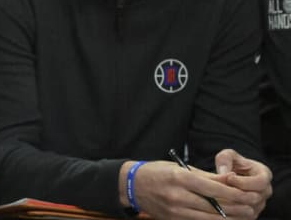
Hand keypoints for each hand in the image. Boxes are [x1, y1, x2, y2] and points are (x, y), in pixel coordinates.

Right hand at [123, 160, 261, 219]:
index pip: (212, 188)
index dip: (233, 192)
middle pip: (213, 205)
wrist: (132, 186)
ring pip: (209, 217)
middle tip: (251, 206)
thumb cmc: (157, 172)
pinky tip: (224, 218)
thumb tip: (229, 180)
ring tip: (243, 214)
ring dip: (229, 217)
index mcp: (179, 178)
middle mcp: (177, 196)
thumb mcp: (179, 168)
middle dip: (236, 207)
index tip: (246, 192)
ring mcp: (175, 211)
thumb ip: (204, 175)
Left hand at [213, 149, 271, 218]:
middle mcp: (265, 191)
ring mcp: (260, 204)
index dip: (244, 181)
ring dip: (233, 203)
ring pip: (249, 209)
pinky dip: (231, 212)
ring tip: (218, 196)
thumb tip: (224, 173)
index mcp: (264, 175)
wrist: (233, 176)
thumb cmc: (231, 163)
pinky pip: (243, 217)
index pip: (260, 182)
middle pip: (255, 197)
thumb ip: (225, 159)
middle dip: (237, 193)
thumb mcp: (228, 156)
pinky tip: (218, 205)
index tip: (228, 177)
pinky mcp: (251, 213)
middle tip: (221, 189)